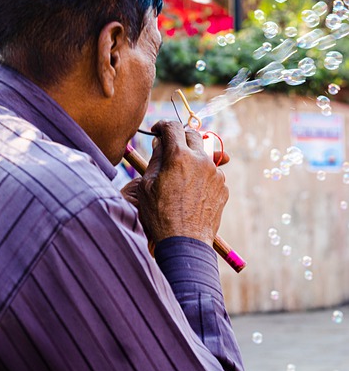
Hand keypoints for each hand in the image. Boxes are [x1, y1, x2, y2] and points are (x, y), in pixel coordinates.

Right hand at [130, 121, 228, 246]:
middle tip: (169, 146)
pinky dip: (201, 175)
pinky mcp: (223, 187)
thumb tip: (160, 143)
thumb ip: (155, 158)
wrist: (184, 244)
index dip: (162, 125)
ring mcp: (215, 174)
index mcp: (179, 156)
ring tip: (179, 175)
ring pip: (203, 154)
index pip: (172, 127)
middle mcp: (200, 160)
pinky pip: (212, 173)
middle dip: (180, 137)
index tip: (157, 131)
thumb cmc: (159, 216)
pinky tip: (190, 191)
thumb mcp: (147, 185)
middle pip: (192, 135)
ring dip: (192, 157)